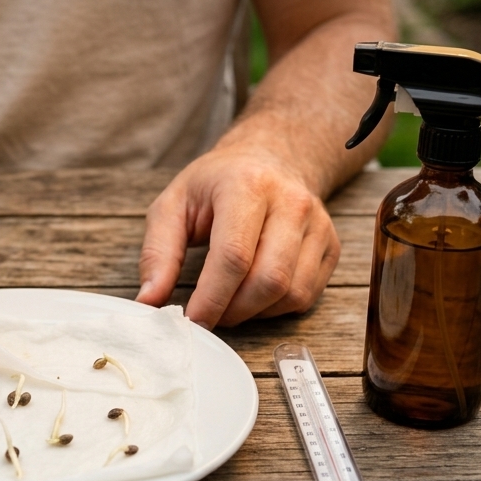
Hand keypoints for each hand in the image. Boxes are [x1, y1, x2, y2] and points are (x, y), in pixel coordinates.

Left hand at [136, 148, 339, 327]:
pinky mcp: (331, 245)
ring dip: (254, 312)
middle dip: (233, 310)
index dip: (211, 298)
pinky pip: (307, 295)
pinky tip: (254, 295)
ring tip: (228, 302)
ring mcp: (318, 224)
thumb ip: (157, 253)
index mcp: (247, 185)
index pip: (234, 256)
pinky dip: (276, 308)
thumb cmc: (215, 185)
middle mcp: (291, 202)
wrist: (269, 159)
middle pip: (269, 280)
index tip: (191, 321)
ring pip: (292, 293)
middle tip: (208, 314)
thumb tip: (149, 301)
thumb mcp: (173, 205)